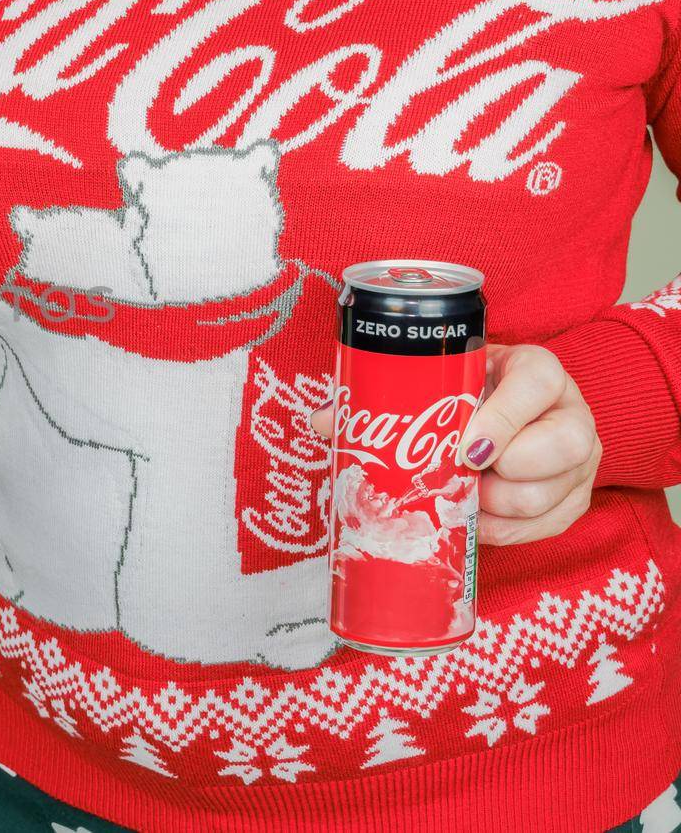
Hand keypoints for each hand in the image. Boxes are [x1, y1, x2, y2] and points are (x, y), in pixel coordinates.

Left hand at [312, 344, 599, 544]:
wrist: (505, 414)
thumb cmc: (464, 394)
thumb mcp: (437, 381)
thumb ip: (384, 395)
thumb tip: (323, 422)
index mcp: (537, 371)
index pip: (537, 383)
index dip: (503, 418)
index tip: (463, 448)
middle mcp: (570, 412)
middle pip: (563, 446)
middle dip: (507, 472)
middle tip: (462, 475)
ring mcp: (580, 461)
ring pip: (553, 493)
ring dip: (499, 506)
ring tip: (462, 497)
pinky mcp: (574, 499)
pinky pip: (547, 526)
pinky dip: (504, 532)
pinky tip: (474, 523)